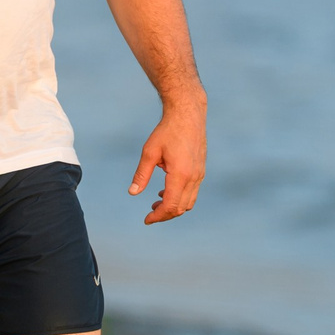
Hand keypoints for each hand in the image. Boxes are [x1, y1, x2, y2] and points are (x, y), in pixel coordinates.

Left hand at [128, 96, 205, 223]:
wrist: (188, 114)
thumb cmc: (167, 130)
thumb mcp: (150, 152)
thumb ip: (142, 174)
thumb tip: (132, 192)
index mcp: (180, 174)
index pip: (171, 206)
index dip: (158, 216)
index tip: (146, 219)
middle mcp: (193, 177)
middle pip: (180, 208)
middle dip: (165, 214)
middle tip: (149, 213)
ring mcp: (200, 174)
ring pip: (189, 202)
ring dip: (173, 207)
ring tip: (157, 201)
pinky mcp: (201, 170)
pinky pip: (192, 192)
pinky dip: (180, 197)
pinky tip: (166, 190)